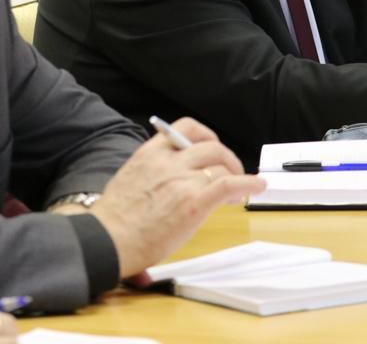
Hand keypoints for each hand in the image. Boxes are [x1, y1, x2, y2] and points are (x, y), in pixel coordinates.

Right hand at [90, 117, 264, 278]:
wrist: (108, 239)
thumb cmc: (114, 220)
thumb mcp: (129, 179)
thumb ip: (151, 172)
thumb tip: (169, 180)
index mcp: (149, 153)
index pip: (183, 127)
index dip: (204, 134)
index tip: (211, 144)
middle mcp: (168, 162)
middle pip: (210, 146)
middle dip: (225, 158)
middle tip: (230, 171)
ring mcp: (182, 180)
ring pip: (221, 165)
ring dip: (236, 174)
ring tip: (239, 189)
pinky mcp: (194, 202)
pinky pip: (230, 184)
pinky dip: (248, 183)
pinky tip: (257, 187)